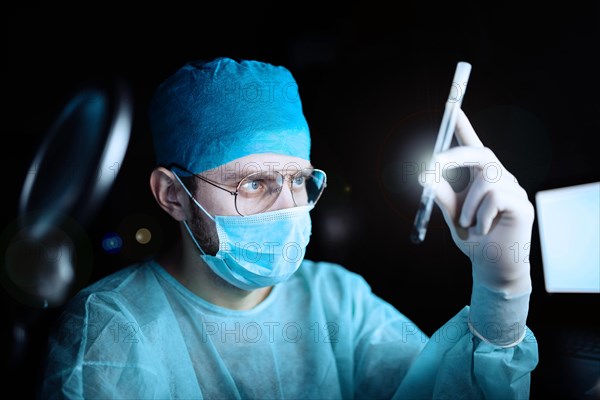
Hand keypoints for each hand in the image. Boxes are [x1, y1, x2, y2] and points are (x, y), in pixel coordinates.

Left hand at [430, 109, 533, 293]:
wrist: (490, 267)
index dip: (464, 127)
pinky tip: (484, 231)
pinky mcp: (522, 206)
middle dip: (453, 157)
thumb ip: (441, 193)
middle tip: (431, 166)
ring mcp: (515, 190)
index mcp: (483, 177)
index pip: (474, 146)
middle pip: (481, 153)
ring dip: (467, 206)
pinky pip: (494, 198)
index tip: (452, 106)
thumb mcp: (452, 213)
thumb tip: (424, 174)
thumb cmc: (473, 238)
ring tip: (470, 226)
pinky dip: (480, 217)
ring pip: (485, 180)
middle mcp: (501, 178)